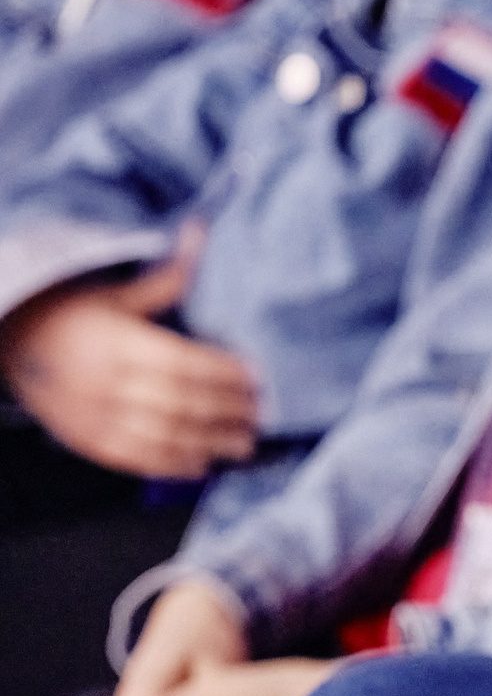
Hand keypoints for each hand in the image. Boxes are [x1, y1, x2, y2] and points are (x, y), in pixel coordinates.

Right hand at [1, 259, 257, 478]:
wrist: (11, 341)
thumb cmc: (73, 313)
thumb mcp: (117, 292)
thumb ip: (167, 277)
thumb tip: (201, 230)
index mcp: (117, 342)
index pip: (182, 362)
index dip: (223, 372)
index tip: (256, 376)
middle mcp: (106, 382)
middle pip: (179, 402)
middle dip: (225, 411)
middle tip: (262, 415)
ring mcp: (94, 415)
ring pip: (162, 436)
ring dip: (208, 443)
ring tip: (243, 443)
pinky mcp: (86, 439)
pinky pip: (133, 459)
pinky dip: (170, 464)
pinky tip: (201, 464)